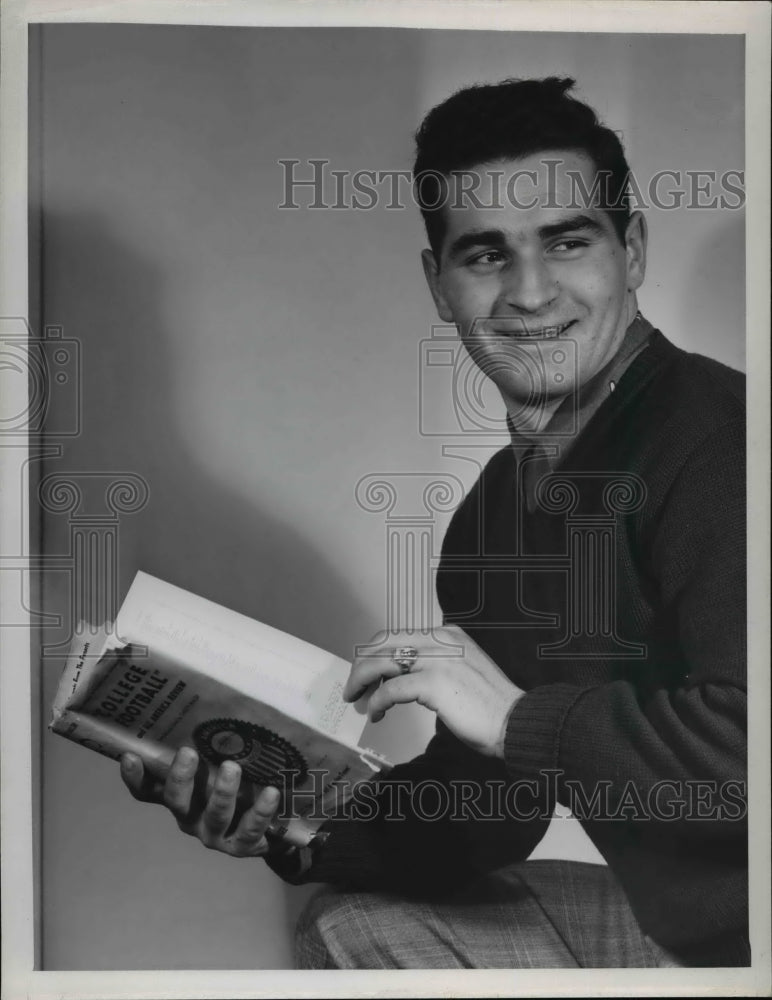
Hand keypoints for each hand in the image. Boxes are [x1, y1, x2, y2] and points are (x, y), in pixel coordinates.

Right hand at [120, 747, 280, 857]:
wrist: (270, 831)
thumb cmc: (237, 791)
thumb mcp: (218, 771)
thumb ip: (210, 751)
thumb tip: (211, 708)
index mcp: (180, 799)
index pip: (148, 791)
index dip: (135, 778)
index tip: (129, 756)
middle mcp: (191, 817)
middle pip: (176, 802)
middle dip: (180, 777)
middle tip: (188, 751)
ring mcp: (215, 834)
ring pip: (216, 815)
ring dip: (223, 791)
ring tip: (232, 767)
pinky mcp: (242, 845)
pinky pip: (250, 830)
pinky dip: (261, 811)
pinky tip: (271, 793)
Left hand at [344, 626, 523, 757]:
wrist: (515, 720)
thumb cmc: (490, 706)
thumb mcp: (460, 671)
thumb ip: (434, 667)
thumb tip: (399, 680)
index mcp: (448, 635)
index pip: (398, 635)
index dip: (376, 654)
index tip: (366, 673)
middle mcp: (441, 640)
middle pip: (383, 643)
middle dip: (362, 665)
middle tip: (354, 687)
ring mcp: (438, 659)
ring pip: (381, 661)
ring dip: (363, 682)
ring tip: (358, 700)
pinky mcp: (435, 683)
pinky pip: (391, 689)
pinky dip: (378, 702)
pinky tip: (377, 713)